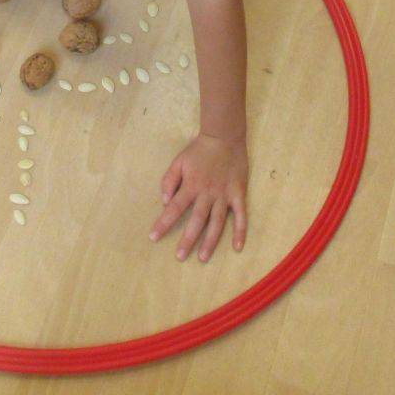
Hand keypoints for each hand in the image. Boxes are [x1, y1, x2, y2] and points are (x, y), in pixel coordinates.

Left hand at [149, 132, 247, 261]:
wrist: (224, 136)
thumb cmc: (198, 150)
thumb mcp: (178, 161)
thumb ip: (169, 180)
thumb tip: (164, 200)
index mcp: (190, 185)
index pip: (174, 208)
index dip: (163, 223)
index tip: (153, 237)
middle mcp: (207, 193)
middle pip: (196, 220)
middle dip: (187, 239)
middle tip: (180, 257)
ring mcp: (224, 195)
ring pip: (217, 222)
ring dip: (210, 241)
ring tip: (202, 257)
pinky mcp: (238, 194)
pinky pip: (241, 216)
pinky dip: (240, 231)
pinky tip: (238, 247)